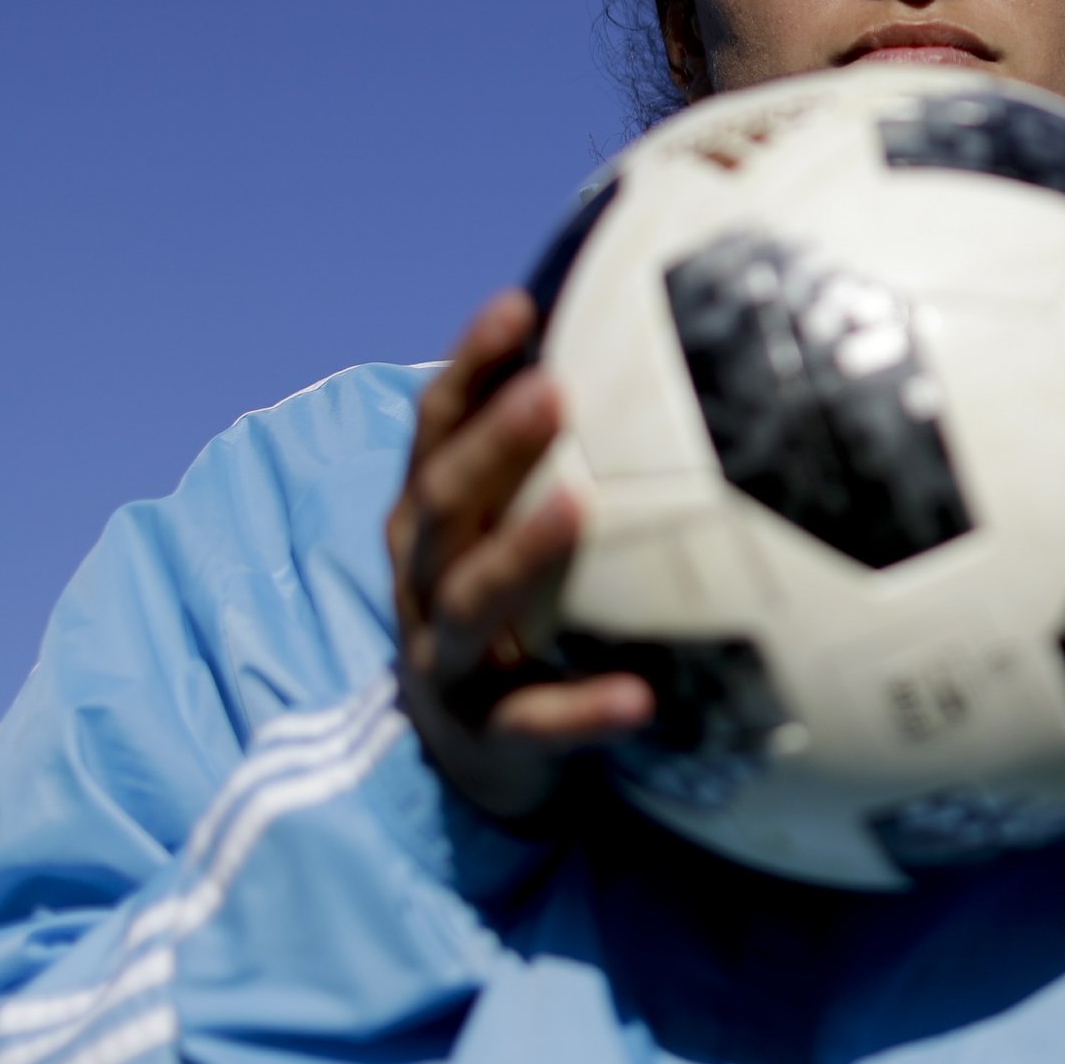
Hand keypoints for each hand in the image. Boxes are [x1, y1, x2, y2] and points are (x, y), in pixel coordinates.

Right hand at [386, 291, 652, 821]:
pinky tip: (640, 697)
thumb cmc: (510, 611)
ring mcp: (449, 660)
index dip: (469, 368)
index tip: (518, 304)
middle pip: (444, 503)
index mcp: (427, 524)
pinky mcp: (489, 735)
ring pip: (473, 602)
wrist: (470, 758)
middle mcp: (424, 582)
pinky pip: (537, 722)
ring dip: (523, 551)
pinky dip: (584, 708)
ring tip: (581, 507)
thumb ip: (547, 457)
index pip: (434, 431)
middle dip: (492, 445)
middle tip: (553, 390)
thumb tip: (638, 345)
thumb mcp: (505, 530)